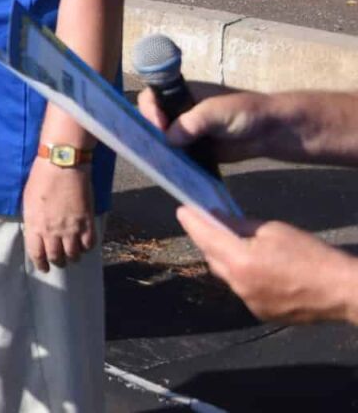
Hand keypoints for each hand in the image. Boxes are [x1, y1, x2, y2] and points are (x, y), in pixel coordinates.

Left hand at [21, 153, 97, 270]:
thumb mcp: (28, 200)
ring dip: (73, 257)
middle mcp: (52, 231)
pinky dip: (87, 248)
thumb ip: (32, 219)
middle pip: (56, 257)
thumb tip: (35, 231)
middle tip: (59, 262)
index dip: (41, 264)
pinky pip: (89, 244)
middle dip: (57, 262)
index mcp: (35, 225)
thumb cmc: (41, 178)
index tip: (44, 268)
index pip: (37, 254)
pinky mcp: (87, 223)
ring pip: (74, 255)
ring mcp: (71, 228)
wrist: (62, 165)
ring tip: (73, 255)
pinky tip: (84, 245)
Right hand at [140, 87, 293, 164]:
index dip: (149, 109)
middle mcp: (181, 110)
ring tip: (161, 160)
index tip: (158, 125)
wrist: (272, 132)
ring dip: (160, 149)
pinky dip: (173, 161)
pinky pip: (177, 155)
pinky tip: (172, 169)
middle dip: (150, 131)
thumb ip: (192, 123)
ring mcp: (187, 131)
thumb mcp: (216, 111)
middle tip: (157, 146)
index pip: (152, 96)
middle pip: (154, 118)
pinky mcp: (195, 149)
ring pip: (163, 139)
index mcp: (182, 93)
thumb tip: (168, 139)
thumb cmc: (245, 111)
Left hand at [178, 206, 357, 324]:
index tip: (182, 210)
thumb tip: (217, 217)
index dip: (191, 222)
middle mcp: (239, 286)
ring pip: (226, 275)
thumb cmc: (312, 255)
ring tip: (235, 243)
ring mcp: (249, 302)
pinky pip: (242, 290)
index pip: (205, 237)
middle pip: (212, 257)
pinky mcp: (260, 313)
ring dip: (226, 259)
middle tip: (208, 222)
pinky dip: (242, 276)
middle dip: (208, 240)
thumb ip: (239, 225)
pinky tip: (256, 266)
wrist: (342, 291)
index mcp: (240, 262)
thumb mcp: (273, 230)